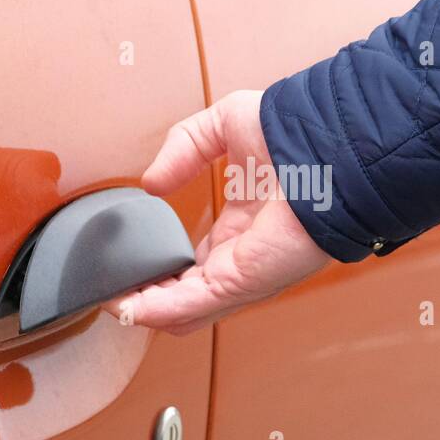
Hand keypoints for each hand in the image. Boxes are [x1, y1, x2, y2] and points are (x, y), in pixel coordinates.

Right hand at [108, 90, 330, 333]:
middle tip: (113, 293)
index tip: (129, 270)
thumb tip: (152, 184)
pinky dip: (155, 310)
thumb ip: (183, 149)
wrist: (328, 145)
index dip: (161, 272)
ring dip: (145, 310)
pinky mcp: (243, 280)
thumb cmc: (293, 132)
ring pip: (185, 312)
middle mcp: (242, 258)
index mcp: (242, 229)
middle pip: (187, 298)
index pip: (195, 266)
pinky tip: (127, 307)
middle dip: (148, 300)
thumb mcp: (222, 127)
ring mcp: (244, 274)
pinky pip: (191, 305)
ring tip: (111, 303)